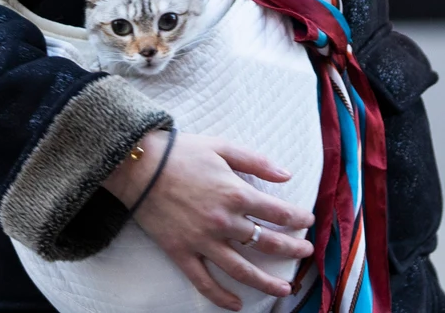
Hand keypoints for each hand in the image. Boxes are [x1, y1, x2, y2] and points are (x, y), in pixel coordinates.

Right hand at [101, 131, 316, 311]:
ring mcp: (202, 240)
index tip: (307, 221)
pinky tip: (236, 304)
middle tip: (305, 252)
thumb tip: (287, 174)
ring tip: (284, 289)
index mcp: (236, 194)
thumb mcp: (222, 147)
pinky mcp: (181, 252)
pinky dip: (221, 296)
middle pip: (267, 243)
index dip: (298, 218)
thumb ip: (256, 161)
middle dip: (292, 249)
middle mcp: (224, 222)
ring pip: (242, 270)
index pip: (278, 212)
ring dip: (266, 282)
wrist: (138, 165)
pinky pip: (203, 281)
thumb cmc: (180, 152)